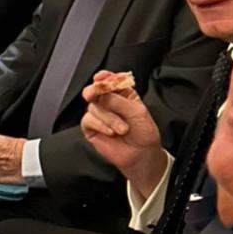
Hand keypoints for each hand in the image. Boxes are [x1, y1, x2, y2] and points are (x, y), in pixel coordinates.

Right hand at [80, 71, 168, 198]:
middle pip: (95, 90)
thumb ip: (119, 101)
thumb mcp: (137, 112)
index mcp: (122, 94)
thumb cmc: (144, 133)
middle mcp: (109, 102)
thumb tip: (101, 93)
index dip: (105, 77)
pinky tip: (111, 132)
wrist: (141, 155)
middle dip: (95, 90)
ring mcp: (100, 115)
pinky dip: (100, 125)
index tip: (102, 78)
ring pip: (93, 107)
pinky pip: (88, 120)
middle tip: (95, 93)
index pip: (110, 80)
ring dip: (109, 118)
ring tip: (122, 129)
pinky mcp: (91, 127)